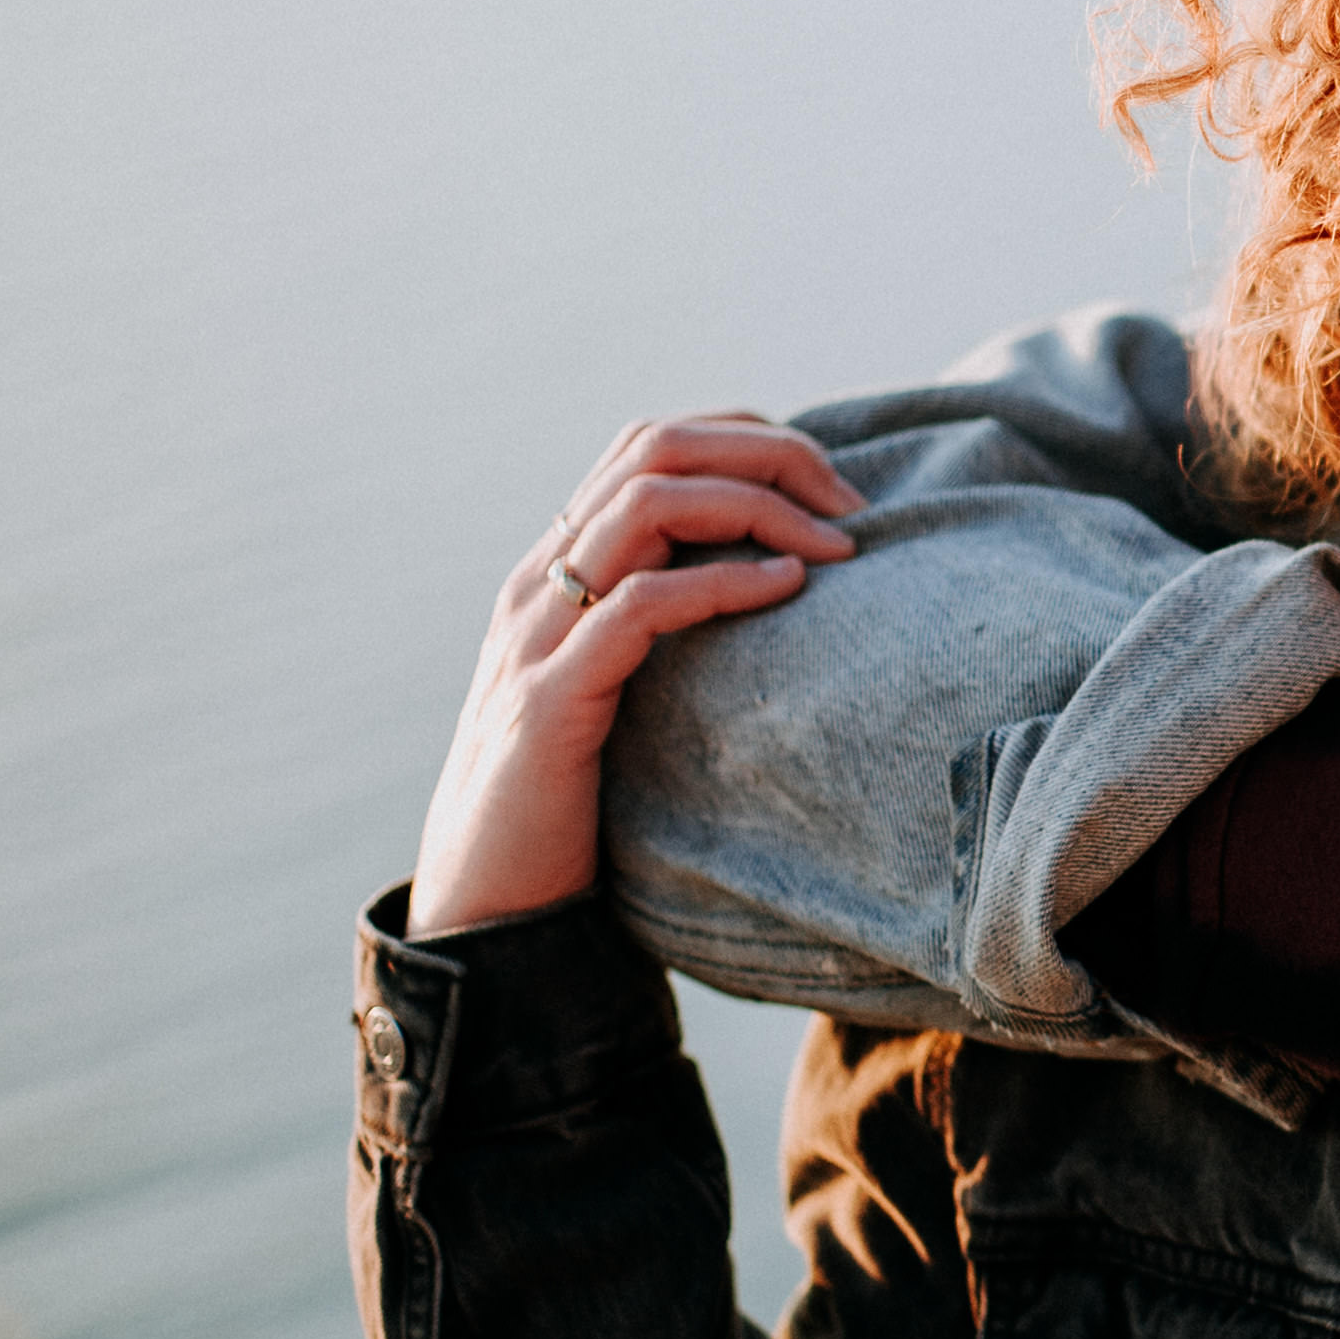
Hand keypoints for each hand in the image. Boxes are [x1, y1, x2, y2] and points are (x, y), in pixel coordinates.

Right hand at [410, 415, 860, 936]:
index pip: (650, 443)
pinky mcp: (549, 701)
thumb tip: (784, 586)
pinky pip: (642, 607)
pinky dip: (725, 584)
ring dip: (757, 506)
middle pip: (655, 447)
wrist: (487, 899)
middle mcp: (540, 581)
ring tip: (834, 546)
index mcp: (559, 567)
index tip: (832, 486)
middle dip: (766, 453)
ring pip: (646, 503)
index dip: (747, 439)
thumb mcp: (624, 686)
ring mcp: (536, 634)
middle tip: (852, 502)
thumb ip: (670, 626)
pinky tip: (787, 590)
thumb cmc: (575, 797)